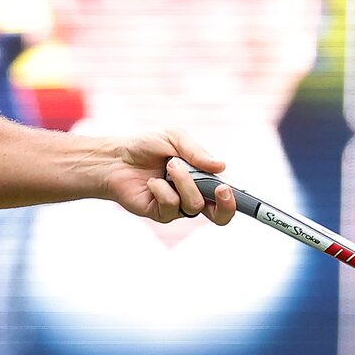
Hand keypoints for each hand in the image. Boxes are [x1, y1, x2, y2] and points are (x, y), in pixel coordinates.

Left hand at [94, 132, 235, 225]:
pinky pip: (172, 206)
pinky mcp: (160, 213)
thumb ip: (197, 152)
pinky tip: (152, 181)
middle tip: (220, 188)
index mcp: (203, 179)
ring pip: (194, 205)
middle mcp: (193, 196)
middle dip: (226, 205)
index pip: (227, 195)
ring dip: (184, 182)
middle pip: (220, 216)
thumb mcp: (175, 139)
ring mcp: (177, 207)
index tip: (234, 190)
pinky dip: (163, 189)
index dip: (238, 199)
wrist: (116, 157)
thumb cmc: (147, 146)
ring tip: (169, 166)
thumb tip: (221, 166)